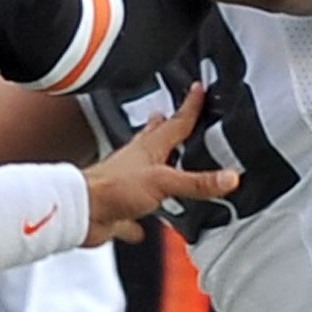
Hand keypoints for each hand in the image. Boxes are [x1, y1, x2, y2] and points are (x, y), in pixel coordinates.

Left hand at [83, 86, 238, 245]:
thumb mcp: (164, 182)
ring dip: (162, 165)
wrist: (81, 211)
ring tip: (173, 160)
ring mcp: (129, 183)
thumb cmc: (113, 189)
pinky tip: (150, 222)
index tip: (199, 89)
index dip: (190, 106)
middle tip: (180, 116)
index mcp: (150, 148)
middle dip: (171, 128)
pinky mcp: (123, 206)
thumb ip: (198, 182)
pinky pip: (140, 209)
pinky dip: (147, 214)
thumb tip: (230, 177)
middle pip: (159, 140)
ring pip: (150, 170)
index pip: (177, 122)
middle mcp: (139, 161)